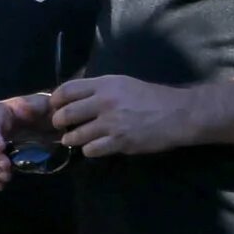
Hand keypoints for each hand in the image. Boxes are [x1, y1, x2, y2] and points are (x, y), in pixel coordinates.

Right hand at [0, 93, 57, 189]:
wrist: (51, 121)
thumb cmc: (49, 109)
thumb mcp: (48, 104)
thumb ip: (46, 105)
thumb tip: (49, 111)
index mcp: (3, 112)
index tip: (1, 147)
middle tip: (7, 166)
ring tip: (6, 177)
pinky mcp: (3, 157)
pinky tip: (0, 185)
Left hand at [48, 74, 209, 159]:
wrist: (178, 114)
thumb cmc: (151, 97)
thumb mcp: (123, 84)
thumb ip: (99, 89)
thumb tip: (73, 97)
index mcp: (105, 84)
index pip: (67, 90)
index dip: (55, 100)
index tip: (55, 106)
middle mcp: (105, 102)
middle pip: (66, 114)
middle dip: (59, 122)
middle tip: (61, 125)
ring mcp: (111, 123)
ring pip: (75, 135)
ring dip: (71, 139)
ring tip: (74, 139)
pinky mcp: (119, 142)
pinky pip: (91, 150)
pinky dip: (88, 150)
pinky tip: (94, 147)